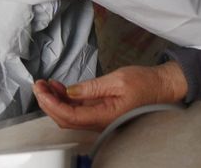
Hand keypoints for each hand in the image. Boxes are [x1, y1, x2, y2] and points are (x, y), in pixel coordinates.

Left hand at [33, 61, 187, 130]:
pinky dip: (66, 100)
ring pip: (69, 116)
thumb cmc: (144, 83)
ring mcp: (99, 118)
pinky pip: (78, 111)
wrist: (161, 87)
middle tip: (38, 85)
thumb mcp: (118, 80)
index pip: (68, 114)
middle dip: (48, 103)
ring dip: (55, 101)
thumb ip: (92, 87)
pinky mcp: (101, 112)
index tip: (40, 88)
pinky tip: (61, 88)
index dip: (50, 103)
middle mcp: (98, 122)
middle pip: (64, 119)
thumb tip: (69, 91)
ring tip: (47, 84)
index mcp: (103, 116)